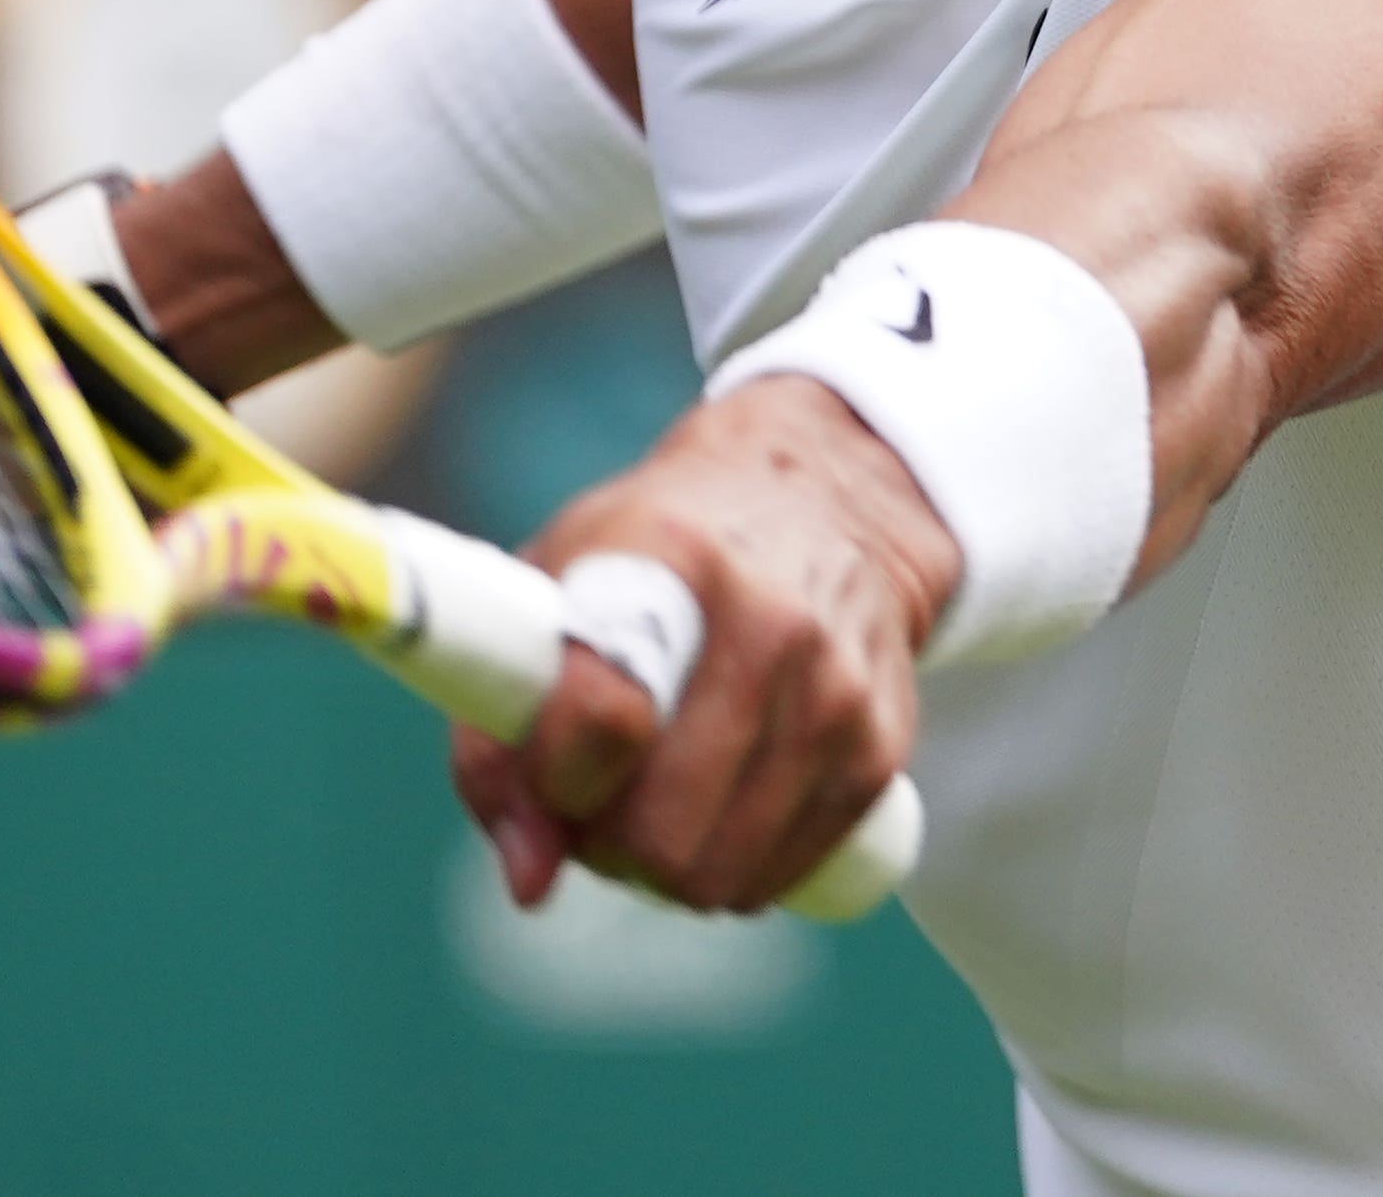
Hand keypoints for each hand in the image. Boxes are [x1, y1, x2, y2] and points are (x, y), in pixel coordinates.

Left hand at [451, 376, 956, 914]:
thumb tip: (530, 883)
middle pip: (660, 831)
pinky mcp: (881, 743)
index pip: (605, 714)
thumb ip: (501, 739)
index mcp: (667, 557)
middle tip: (598, 803)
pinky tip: (719, 811)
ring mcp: (834, 687)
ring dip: (666, 871)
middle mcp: (767, 621)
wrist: (824, 499)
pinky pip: (784, 875)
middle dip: (606, 846)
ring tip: (656, 805)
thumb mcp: (555, 588)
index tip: (547, 769)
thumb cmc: (654, 556)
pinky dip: (734, 873)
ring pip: (719, 874)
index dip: (554, 776)